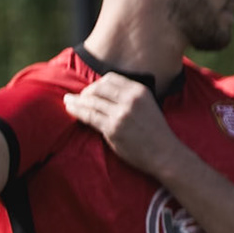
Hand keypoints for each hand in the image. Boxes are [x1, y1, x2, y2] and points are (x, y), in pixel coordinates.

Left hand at [63, 74, 184, 179]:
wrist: (165, 153)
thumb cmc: (156, 133)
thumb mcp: (148, 106)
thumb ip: (130, 98)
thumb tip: (105, 94)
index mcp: (140, 91)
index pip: (111, 78)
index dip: (98, 83)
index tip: (92, 90)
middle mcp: (130, 99)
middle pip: (98, 88)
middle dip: (86, 92)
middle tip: (79, 98)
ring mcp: (121, 114)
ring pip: (90, 101)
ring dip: (76, 100)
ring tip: (68, 101)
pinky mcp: (112, 129)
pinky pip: (88, 115)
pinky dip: (76, 111)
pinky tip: (70, 109)